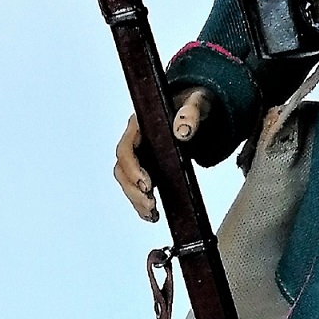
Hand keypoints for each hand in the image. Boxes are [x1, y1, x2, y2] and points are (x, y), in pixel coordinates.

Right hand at [113, 87, 212, 221]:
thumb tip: (182, 131)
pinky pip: (136, 187)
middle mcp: (135, 141)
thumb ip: (190, 113)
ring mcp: (139, 155)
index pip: (126, 149)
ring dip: (136, 199)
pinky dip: (141, 202)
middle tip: (151, 203)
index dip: (133, 169)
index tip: (147, 184)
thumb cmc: (193, 102)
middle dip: (134, 190)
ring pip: (127, 181)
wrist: (196, 107)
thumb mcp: (196, 103)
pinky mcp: (146, 166)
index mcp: (140, 125)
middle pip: (123, 169)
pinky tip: (151, 215)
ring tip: (152, 212)